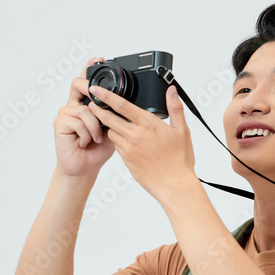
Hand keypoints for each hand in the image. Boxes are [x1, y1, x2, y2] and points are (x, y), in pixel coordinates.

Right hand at [53, 56, 115, 178]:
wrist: (86, 167)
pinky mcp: (60, 122)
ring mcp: (66, 113)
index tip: (100, 58)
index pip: (87, 81)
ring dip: (95, 127)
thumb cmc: (99, 149)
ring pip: (85, 109)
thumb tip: (130, 103)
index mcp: (87, 104)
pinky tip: (85, 142)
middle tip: (95, 99)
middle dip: (89, 89)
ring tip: (96, 139)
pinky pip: (79, 121)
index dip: (90, 68)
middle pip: (78, 84)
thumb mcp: (114, 128)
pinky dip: (87, 134)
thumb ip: (118, 114)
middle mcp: (75, 105)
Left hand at [87, 83, 195, 201]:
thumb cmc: (179, 160)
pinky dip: (118, 141)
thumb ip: (175, 108)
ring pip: (112, 133)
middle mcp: (135, 136)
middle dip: (98, 110)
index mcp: (148, 125)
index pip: (122, 105)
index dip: (106, 95)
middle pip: (109, 119)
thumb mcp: (182, 131)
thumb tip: (171, 90)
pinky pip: (117, 146)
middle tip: (92, 104)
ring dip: (111, 127)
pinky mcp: (126, 161)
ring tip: (114, 124)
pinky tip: (126, 140)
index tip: (95, 89)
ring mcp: (129, 149)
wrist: (174, 185)